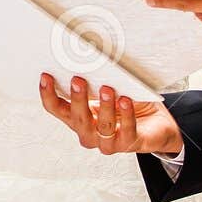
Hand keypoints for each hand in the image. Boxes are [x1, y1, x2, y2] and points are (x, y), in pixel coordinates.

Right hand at [38, 73, 182, 155]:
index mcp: (78, 118)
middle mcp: (88, 132)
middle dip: (77, 98)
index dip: (48, 94)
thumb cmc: (127, 105)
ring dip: (104, 106)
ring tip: (108, 89)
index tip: (46, 76)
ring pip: (101, 126)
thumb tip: (92, 59)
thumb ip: (97, 81)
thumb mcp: (109, 90)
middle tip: (78, 80)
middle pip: (77, 118)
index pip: (57, 109)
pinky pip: (126, 130)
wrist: (155, 125)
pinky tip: (126, 101)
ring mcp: (107, 141)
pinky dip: (126, 115)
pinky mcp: (128, 143)